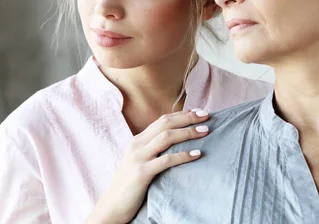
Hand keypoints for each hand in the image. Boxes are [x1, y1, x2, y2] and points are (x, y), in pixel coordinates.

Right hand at [86, 109, 209, 222]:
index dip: (182, 114)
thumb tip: (177, 141)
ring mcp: (139, 158)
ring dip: (188, 132)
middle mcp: (138, 145)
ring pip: (167, 137)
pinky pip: (166, 160)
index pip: (163, 120)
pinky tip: (197, 154)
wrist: (111, 207)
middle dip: (188, 117)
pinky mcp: (141, 173)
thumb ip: (154, 149)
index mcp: (138, 140)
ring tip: (206, 131)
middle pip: (166, 123)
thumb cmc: (131, 185)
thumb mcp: (140, 161)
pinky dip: (183, 155)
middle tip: (207, 115)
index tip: (200, 112)